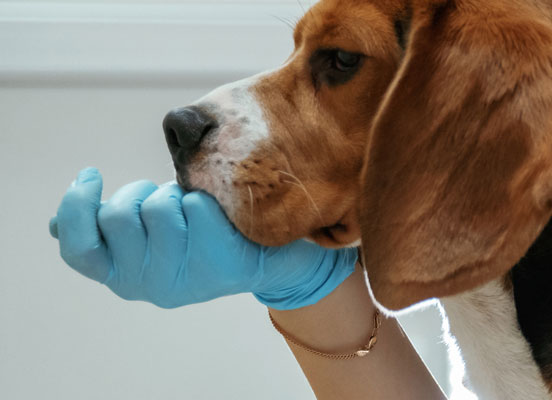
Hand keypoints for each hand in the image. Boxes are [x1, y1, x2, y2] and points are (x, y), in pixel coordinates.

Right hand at [49, 168, 356, 308]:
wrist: (274, 256)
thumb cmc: (202, 235)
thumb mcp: (149, 236)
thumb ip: (107, 232)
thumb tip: (54, 225)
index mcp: (121, 277)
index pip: (77, 249)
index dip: (75, 207)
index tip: (92, 175)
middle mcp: (146, 286)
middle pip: (117, 215)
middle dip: (139, 191)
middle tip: (165, 196)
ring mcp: (183, 279)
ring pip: (158, 208)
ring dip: (175, 193)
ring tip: (194, 208)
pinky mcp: (220, 264)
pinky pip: (198, 208)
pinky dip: (207, 198)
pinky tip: (221, 215)